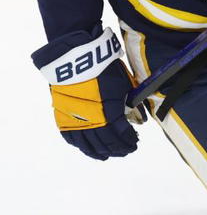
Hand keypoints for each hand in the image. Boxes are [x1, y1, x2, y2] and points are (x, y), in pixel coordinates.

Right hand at [32, 27, 142, 160]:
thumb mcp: (124, 87)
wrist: (76, 59)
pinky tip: (87, 148)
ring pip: (88, 144)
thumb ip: (129, 105)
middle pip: (106, 143)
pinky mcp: (62, 117)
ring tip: (107, 155)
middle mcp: (92, 122)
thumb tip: (137, 120)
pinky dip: (81, 145)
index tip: (135, 143)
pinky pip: (71, 137)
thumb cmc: (104, 70)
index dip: (129, 141)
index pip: (122, 136)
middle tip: (125, 151)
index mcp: (110, 114)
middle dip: (117, 149)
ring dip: (99, 152)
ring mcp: (75, 120)